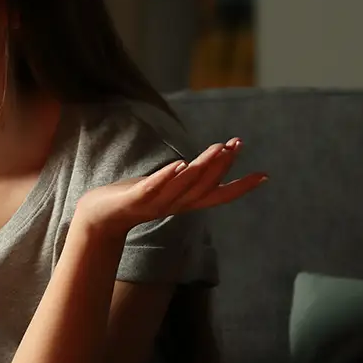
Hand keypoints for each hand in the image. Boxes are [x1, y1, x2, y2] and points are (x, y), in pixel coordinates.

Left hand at [73, 137, 266, 236]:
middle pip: (204, 186)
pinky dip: (167, 177)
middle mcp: (174, 205)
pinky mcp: (134, 199)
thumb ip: (185, 181)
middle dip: (222, 165)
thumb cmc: (133, 200)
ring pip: (184, 185)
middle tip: (236, 145)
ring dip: (202, 167)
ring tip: (217, 148)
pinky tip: (179, 164)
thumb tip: (201, 166)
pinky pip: (154, 188)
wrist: (98, 218)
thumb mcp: (164, 190)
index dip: (240, 187)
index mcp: (184, 202)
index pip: (218, 196)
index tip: (264, 175)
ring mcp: (155, 203)